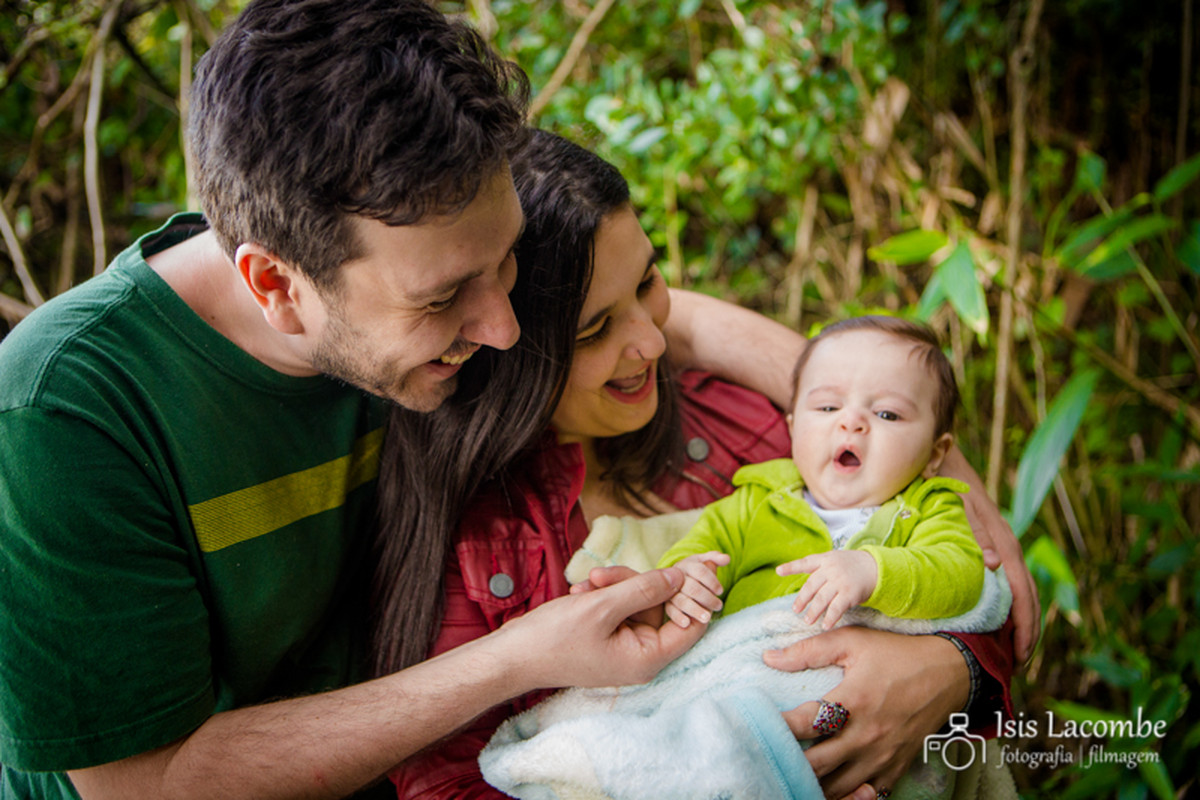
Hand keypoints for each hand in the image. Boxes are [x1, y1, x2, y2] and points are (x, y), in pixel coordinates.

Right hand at [511, 567, 705, 687]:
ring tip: (585, 584)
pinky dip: (605, 595)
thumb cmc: (553, 638)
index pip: (694, 624)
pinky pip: (622, 607)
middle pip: (662, 606)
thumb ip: (645, 589)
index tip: (691, 563)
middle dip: (636, 583)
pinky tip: (581, 592)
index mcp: (649, 657)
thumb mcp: (602, 606)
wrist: (512, 656)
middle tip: (601, 574)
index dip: (694, 592)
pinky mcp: (611, 638)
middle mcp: (643, 655)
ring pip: (640, 601)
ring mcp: (626, 647)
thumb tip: (682, 576)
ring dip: (615, 586)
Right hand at [664, 551, 729, 626]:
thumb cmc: (694, 571)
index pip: (700, 570)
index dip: (712, 581)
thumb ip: (714, 559)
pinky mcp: (665, 603)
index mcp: (687, 565)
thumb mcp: (703, 562)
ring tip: (707, 618)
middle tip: (719, 606)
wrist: (675, 578)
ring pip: (681, 600)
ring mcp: (670, 591)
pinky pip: (670, 610)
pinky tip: (687, 623)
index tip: (720, 591)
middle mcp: (677, 577)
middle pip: (692, 588)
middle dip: (707, 598)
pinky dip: (678, 617)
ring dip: (695, 609)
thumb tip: (726, 559)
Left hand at [765, 627, 967, 798]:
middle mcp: (866, 736)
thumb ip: (808, 651)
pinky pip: (864, 794)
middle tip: (770, 752)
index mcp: (853, 702)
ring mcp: (881, 757)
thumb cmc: (896, 655)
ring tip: (791, 769)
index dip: (778, 728)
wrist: (948, 675)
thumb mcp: (852, 642)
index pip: (805, 725)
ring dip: (812, 780)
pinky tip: (827, 782)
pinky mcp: (894, 768)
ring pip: (836, 787)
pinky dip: (843, 792)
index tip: (758, 724)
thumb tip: (769, 658)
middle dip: (789, 760)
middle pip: (816, 765)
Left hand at [777, 550, 876, 628]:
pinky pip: (837, 608)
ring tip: (807, 621)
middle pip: (811, 586)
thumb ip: (819, 569)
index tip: (778, 571)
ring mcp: (840, 581)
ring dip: (813, 611)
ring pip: (822, 599)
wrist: (875, 567)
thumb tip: (804, 587)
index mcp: (824, 559)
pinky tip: (825, 625)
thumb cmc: (850, 566)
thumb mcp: (834, 560)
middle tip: (795, 610)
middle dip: (802, 599)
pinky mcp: (850, 593)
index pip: (805, 563)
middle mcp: (831, 569)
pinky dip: (830, 618)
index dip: (791, 567)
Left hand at [940, 446, 1041, 660]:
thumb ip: (975, 529)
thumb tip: (993, 565)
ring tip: (1013, 648)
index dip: (1024, 620)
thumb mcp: (957, 500)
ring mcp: (995, 540)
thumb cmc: (942, 472)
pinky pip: (1003, 576)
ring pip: (1016, 585)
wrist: (937, 446)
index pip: (1020, 587)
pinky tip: (998, 616)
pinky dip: (1006, 599)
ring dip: (1019, 617)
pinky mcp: (985, 538)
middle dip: (1026, 627)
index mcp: (999, 537)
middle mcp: (1002, 542)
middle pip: (1024, 592)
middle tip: (1020, 661)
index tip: (1022, 650)